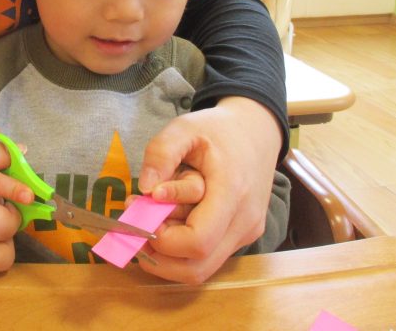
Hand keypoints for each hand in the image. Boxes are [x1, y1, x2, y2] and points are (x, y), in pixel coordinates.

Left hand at [137, 97, 281, 282]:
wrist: (257, 132)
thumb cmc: (219, 129)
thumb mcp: (185, 127)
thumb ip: (161, 152)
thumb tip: (146, 189)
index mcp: (232, 191)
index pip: (197, 240)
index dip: (163, 238)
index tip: (141, 213)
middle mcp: (244, 221)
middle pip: (197, 266)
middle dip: (159, 253)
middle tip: (138, 222)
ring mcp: (246, 233)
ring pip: (201, 268)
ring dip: (168, 253)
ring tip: (152, 219)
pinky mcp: (242, 237)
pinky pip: (208, 258)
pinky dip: (182, 249)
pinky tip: (170, 220)